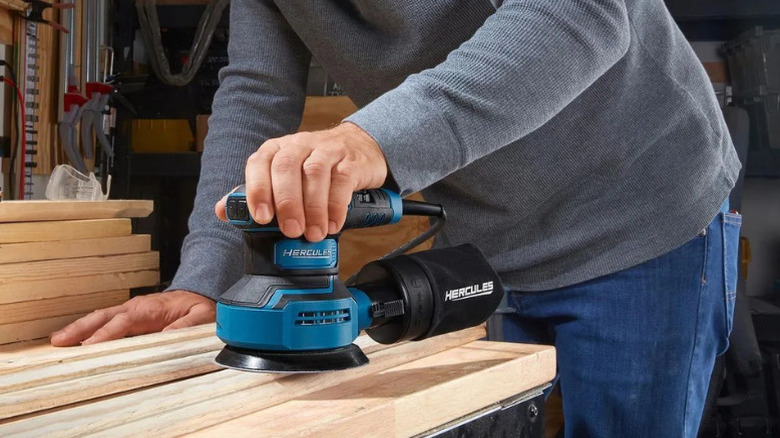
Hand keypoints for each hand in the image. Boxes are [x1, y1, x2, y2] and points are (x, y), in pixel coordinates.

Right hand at [49, 290, 215, 345]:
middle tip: (60, 341)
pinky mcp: (129, 317)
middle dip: (81, 328)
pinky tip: (75, 340)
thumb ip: (187, 325)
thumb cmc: (198, 306)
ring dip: (79, 328)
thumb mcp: (202, 315)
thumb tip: (169, 334)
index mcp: (150, 309)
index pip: (124, 322)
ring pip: (100, 318)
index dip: (106, 333)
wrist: (198, 293)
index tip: (90, 346)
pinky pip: (106, 322)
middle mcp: (135, 308)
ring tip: (58, 340)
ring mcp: (130, 311)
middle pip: (104, 317)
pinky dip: (88, 330)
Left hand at [215, 123, 387, 241]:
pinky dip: (337, 205)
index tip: (261, 217)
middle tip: (291, 230)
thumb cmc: (316, 167)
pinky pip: (342, 179)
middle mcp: (299, 145)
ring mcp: (326, 150)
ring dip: (313, 207)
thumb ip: (256, 193)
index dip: (258, 189)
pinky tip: (333, 223)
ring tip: (314, 232)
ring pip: (314, 172)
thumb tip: (224, 211)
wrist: (359, 148)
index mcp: (276, 150)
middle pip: (286, 166)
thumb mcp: (284, 177)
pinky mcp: (350, 160)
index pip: (260, 163)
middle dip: (286, 201)